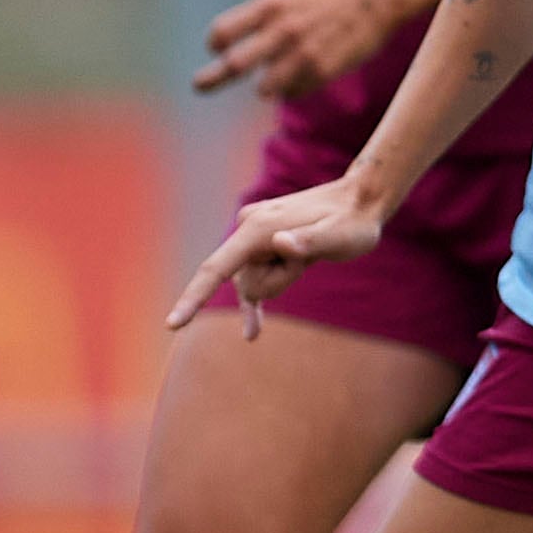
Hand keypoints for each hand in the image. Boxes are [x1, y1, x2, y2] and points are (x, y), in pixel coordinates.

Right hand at [167, 173, 391, 337]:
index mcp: (257, 228)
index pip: (215, 269)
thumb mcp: (340, 236)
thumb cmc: (353, 222)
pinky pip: (251, 281)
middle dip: (278, 282)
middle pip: (246, 282)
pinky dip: (253, 304)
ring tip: (310, 258)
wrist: (360, 201)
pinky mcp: (261, 243)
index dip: (193, 298)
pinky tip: (252, 331)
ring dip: (283, 279)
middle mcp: (246, 227)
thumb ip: (310, 241)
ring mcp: (253, 235)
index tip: (172, 323)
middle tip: (310, 260)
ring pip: (255, 281)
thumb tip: (279, 243)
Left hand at [194, 0, 394, 98]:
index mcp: (270, 6)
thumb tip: (223, 42)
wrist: (374, 0)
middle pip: (235, 64)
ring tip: (276, 78)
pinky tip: (306, 73)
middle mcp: (282, 29)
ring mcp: (302, 53)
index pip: (223, 32)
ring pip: (264, 88)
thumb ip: (258, 16)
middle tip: (199, 85)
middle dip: (213, 78)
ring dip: (265, 87)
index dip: (216, 44)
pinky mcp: (321, 71)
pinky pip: (292, 93)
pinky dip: (293, 89)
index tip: (217, 50)